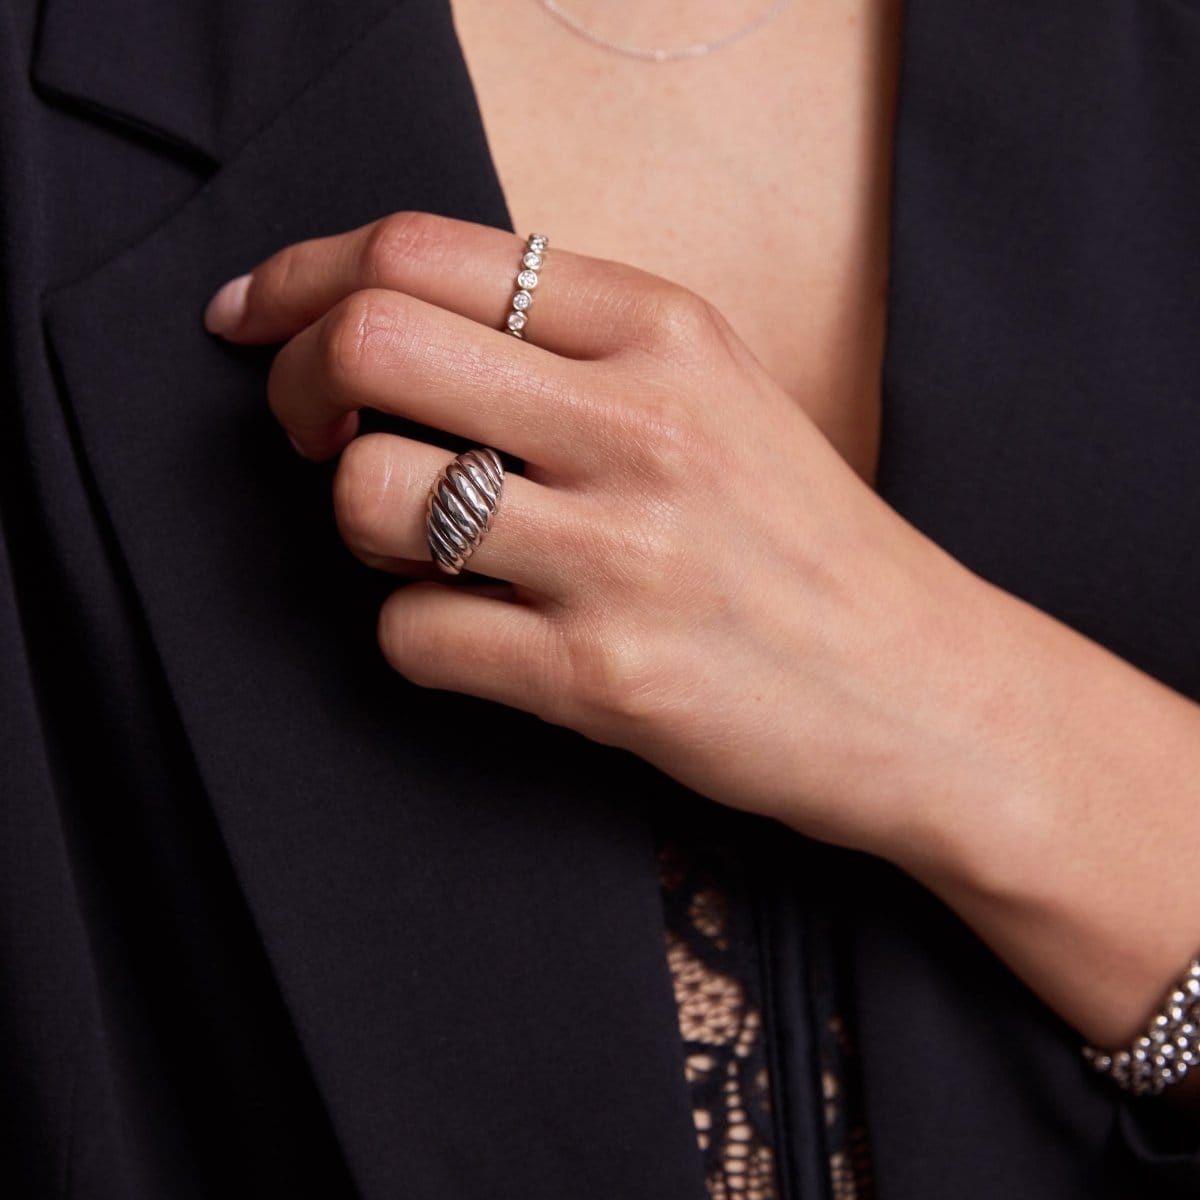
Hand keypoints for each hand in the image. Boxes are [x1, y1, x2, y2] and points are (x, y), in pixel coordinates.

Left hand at [202, 210, 1004, 862]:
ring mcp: (620, 555)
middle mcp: (641, 424)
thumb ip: (574, 346)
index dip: (308, 278)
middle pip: (370, 347)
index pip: (427, 250)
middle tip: (312, 431)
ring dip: (361, 527)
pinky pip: (413, 637)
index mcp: (667, 330)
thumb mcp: (720, 396)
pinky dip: (415, 636)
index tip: (259, 319)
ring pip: (370, 499)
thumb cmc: (808, 543)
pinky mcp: (602, 677)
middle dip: (296, 387)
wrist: (927, 691)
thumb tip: (393, 330)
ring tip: (425, 548)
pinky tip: (478, 636)